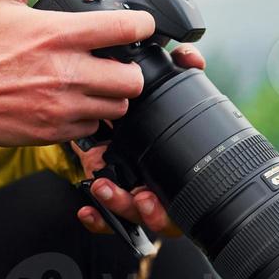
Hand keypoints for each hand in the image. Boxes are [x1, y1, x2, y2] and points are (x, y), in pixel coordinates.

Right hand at [0, 0, 153, 146]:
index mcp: (59, 35)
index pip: (127, 29)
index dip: (143, 26)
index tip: (139, 26)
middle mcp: (67, 73)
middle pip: (133, 80)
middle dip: (129, 69)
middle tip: (115, 63)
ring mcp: (62, 107)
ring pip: (117, 108)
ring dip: (111, 96)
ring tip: (95, 85)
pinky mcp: (52, 132)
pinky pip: (92, 129)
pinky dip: (89, 118)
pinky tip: (72, 104)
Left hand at [73, 44, 205, 237]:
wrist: (108, 119)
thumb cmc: (141, 110)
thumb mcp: (159, 92)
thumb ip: (179, 72)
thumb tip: (191, 56)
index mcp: (179, 168)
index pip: (187, 198)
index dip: (171, 206)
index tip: (151, 196)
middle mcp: (161, 188)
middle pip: (163, 217)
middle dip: (150, 213)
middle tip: (139, 199)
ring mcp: (137, 195)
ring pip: (134, 217)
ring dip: (120, 206)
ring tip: (103, 189)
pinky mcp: (113, 198)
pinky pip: (109, 221)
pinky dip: (99, 218)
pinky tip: (87, 209)